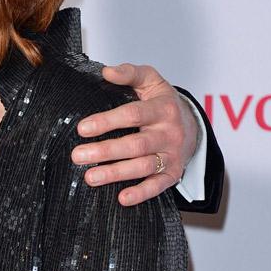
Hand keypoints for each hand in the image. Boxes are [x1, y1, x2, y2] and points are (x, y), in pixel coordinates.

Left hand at [72, 63, 197, 205]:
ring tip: (90, 177)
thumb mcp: (151, 81)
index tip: (82, 128)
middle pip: (136, 144)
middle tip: (77, 156)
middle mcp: (169, 133)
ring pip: (144, 166)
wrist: (193, 125)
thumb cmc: (162, 102)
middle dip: (105, 151)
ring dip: (116, 173)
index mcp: (162, 108)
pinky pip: (158, 185)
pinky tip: (122, 198)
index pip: (133, 114)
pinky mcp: (173, 173)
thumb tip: (107, 72)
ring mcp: (172, 155)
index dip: (107, 121)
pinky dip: (142, 193)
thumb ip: (130, 73)